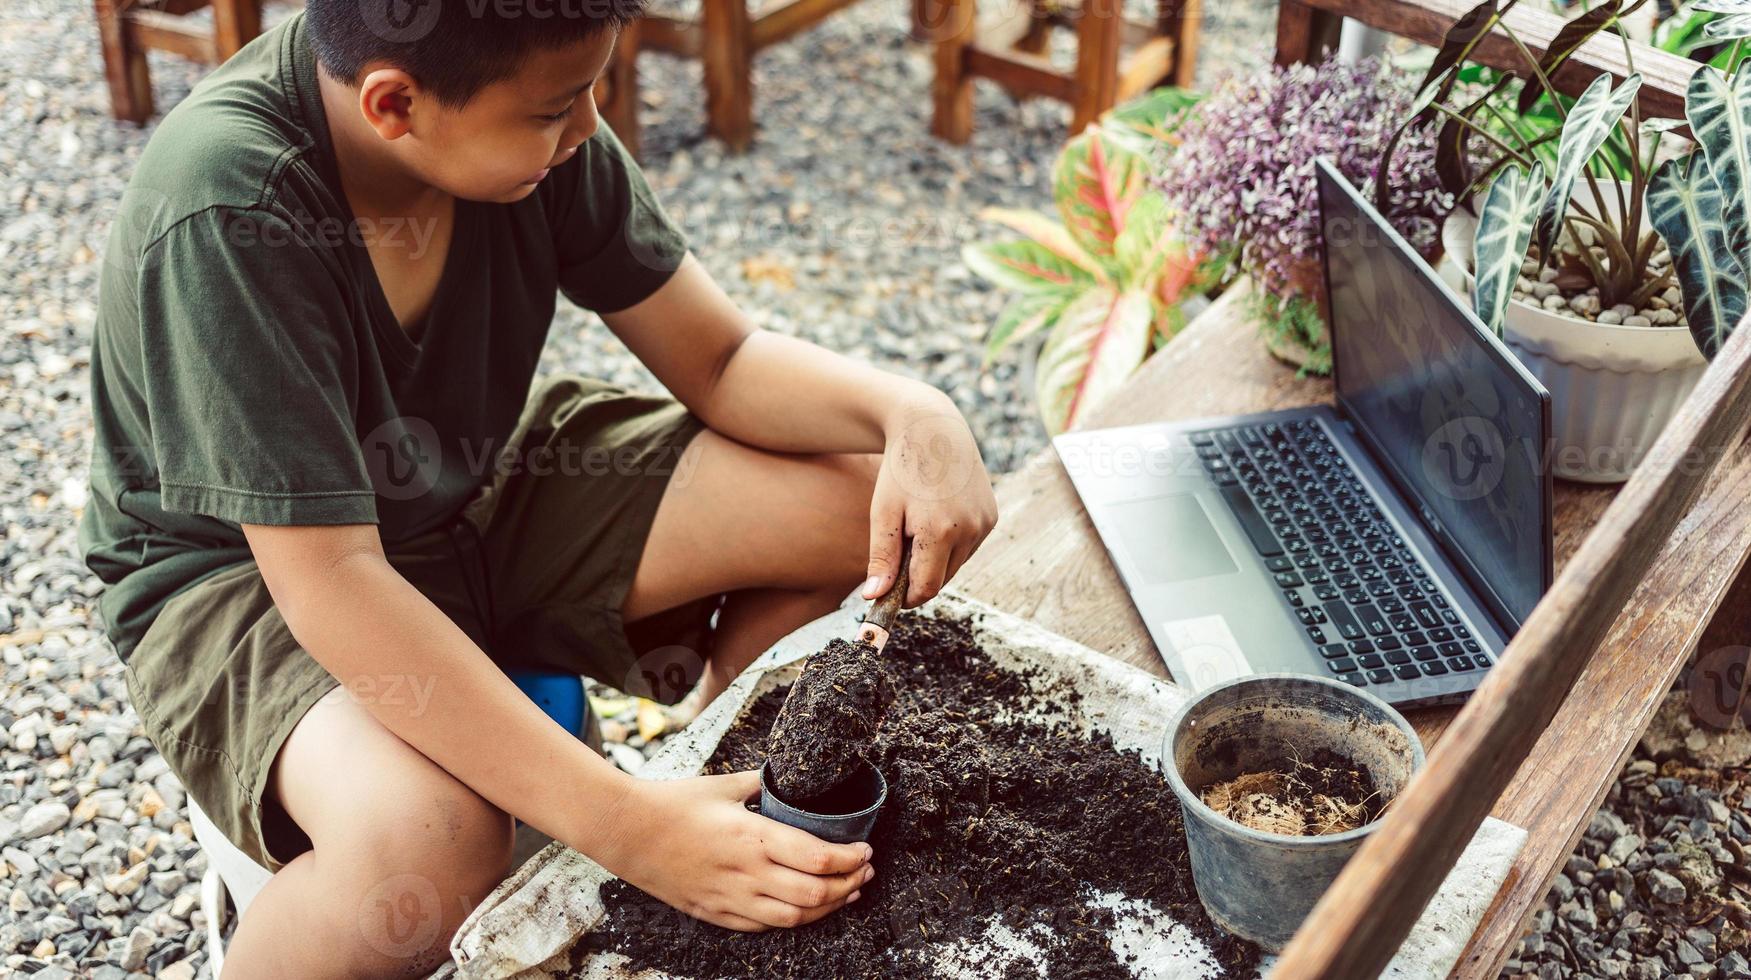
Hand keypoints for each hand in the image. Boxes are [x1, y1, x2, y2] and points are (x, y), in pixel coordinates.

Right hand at [594, 770, 874, 931]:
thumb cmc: (673, 802)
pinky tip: (804, 908)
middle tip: (865, 872)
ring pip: (794, 918)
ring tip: (846, 894)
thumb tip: (788, 779)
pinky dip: (791, 920)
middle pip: (815, 894)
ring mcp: (729, 898)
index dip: (851, 858)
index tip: (865, 850)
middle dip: (850, 885)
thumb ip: (762, 784)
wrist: (625, 831)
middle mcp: (745, 873)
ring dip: (827, 909)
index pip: (818, 858)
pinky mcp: (714, 913)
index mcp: (752, 836)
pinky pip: (762, 926)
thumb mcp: (723, 785)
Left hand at [863, 392, 998, 606]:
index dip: (907, 596)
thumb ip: (882, 558)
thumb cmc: (902, 471)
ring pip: (957, 564)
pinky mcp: (992, 516)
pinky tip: (938, 516)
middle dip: (920, 575)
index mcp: (939, 532)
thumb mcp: (884, 513)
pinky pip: (969, 546)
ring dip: (936, 559)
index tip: (891, 593)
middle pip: (943, 579)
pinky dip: (952, 543)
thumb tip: (874, 597)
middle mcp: (969, 530)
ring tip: (919, 525)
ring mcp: (984, 523)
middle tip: (901, 548)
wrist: (932, 428)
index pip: (926, 588)